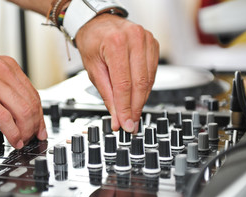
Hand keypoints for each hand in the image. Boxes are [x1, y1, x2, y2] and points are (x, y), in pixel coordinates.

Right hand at [0, 50, 46, 147]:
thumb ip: (6, 87)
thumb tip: (22, 108)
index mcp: (8, 66)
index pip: (34, 94)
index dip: (40, 116)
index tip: (40, 128)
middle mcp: (2, 71)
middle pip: (31, 104)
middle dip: (35, 125)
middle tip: (32, 137)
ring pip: (21, 111)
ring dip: (25, 130)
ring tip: (22, 140)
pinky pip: (3, 117)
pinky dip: (12, 132)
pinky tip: (13, 140)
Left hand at [76, 14, 158, 132]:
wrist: (98, 23)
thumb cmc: (92, 42)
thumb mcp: (93, 69)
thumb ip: (106, 94)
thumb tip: (117, 117)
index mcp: (116, 43)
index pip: (124, 84)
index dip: (125, 108)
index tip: (125, 124)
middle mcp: (135, 39)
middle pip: (140, 83)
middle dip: (135, 108)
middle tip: (131, 124)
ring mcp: (147, 40)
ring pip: (149, 80)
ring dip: (141, 100)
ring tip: (133, 113)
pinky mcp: (153, 44)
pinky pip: (153, 72)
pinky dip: (145, 87)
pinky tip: (138, 96)